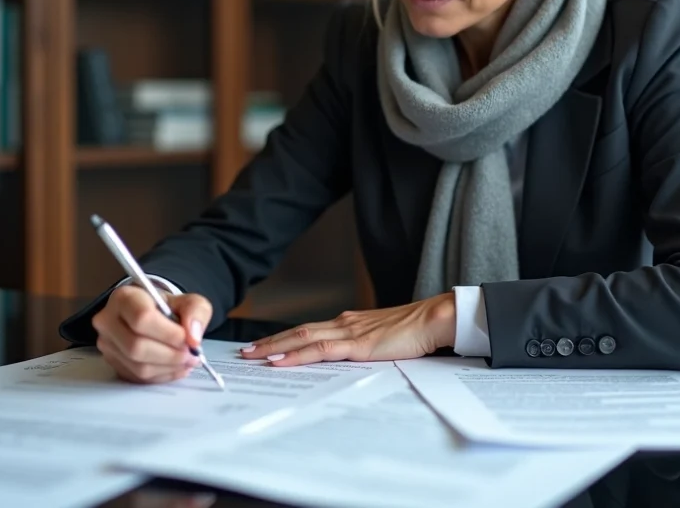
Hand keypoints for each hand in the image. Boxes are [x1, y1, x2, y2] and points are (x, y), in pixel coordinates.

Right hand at [92, 284, 212, 383]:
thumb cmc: (166, 307)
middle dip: (170, 355)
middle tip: (191, 354)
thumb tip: (193, 337)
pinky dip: (162, 376)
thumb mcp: (188, 301)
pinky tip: (175, 367)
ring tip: (187, 361)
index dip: (169, 334)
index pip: (142, 318)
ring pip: (138, 366)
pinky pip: (138, 377)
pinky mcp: (113, 363)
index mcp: (125, 298)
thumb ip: (195, 312)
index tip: (188, 339)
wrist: (152, 316)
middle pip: (137, 347)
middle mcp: (108, 321)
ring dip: (168, 368)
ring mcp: (108, 344)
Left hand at [238, 293, 455, 366]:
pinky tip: (280, 360)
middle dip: (270, 341)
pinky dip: (296, 354)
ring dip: (275, 347)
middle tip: (245, 352)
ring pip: (303, 338)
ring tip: (253, 355)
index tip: (264, 345)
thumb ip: (365, 346)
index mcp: (350, 322)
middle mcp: (344, 323)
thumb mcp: (383, 339)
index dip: (285, 337)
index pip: (309, 330)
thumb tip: (352, 358)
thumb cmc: (415, 330)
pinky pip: (320, 350)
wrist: (434, 319)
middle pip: (298, 331)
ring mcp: (349, 332)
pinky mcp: (358, 345)